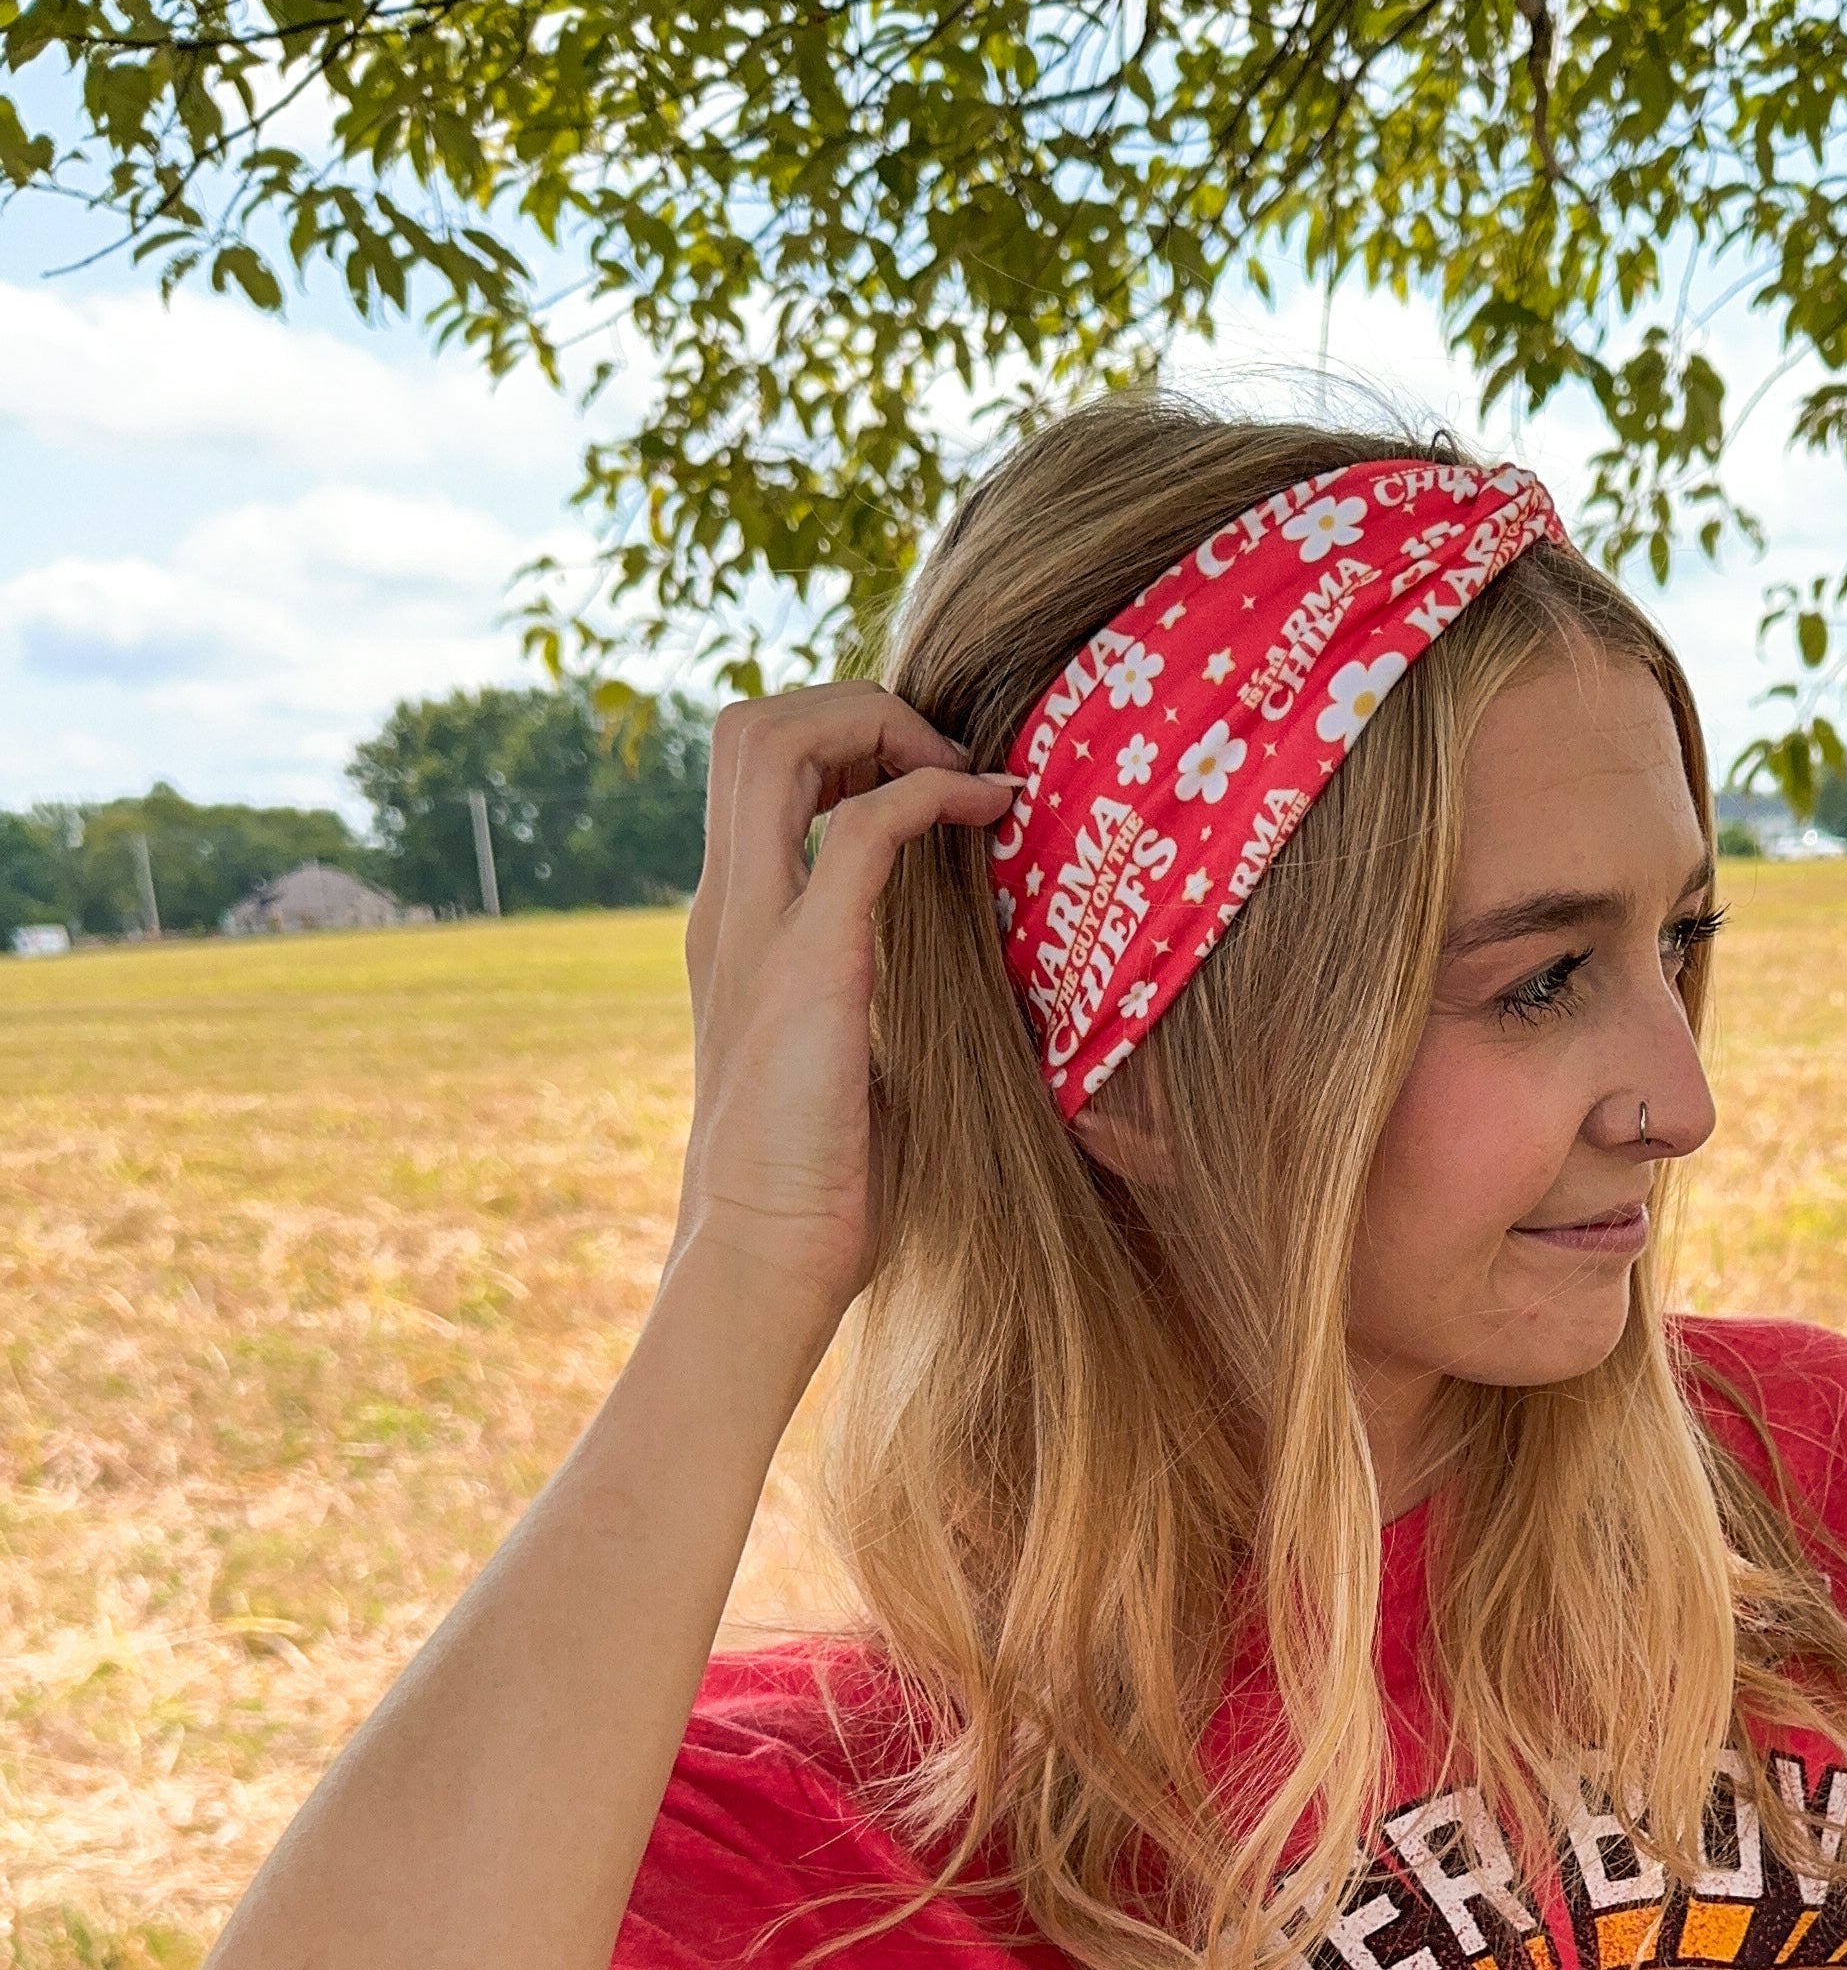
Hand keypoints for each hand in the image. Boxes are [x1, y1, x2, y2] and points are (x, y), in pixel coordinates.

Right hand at [676, 681, 1014, 1331]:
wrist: (767, 1261)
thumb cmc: (823, 1189)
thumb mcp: (850, 1059)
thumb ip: (877, 995)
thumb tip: (967, 977)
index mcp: (736, 926)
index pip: (758, 768)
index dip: (843, 737)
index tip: (933, 779)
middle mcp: (730, 909)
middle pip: (751, 724)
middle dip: (852, 708)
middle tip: (942, 760)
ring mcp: (756, 929)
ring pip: (775, 737)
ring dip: (877, 725)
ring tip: (959, 771)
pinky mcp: (809, 964)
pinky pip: (865, 827)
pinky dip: (933, 792)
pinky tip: (994, 808)